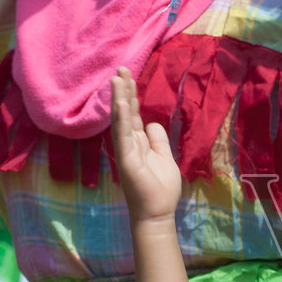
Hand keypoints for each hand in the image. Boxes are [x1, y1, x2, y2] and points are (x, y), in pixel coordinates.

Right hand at [111, 68, 181, 227]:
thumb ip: (158, 139)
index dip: (131, 95)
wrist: (157, 212)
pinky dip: (121, 119)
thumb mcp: (164, 156)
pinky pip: (123, 136)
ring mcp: (126, 150)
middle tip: (121, 68)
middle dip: (123, 90)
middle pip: (125, 112)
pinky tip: (121, 103)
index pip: (132, 113)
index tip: (128, 75)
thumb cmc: (160, 188)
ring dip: (119, 99)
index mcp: (138, 142)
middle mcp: (129, 143)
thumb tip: (151, 123)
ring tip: (117, 79)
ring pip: (121, 120)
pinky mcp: (127, 160)